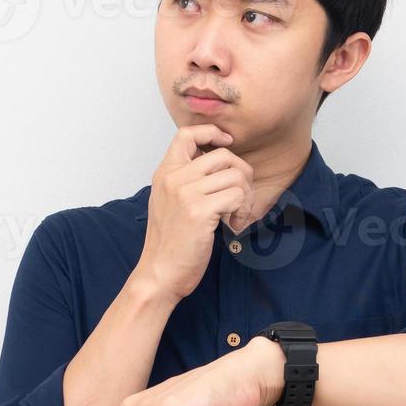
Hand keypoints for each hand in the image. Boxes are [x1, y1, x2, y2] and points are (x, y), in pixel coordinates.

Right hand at [136, 124, 255, 301]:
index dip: (212, 132)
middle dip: (241, 174)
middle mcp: (173, 179)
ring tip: (236, 215)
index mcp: (165, 173)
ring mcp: (185, 194)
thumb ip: (185, 180)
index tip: (227, 143)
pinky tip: (234, 225)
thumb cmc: (169, 242)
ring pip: (235, 176)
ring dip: (245, 197)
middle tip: (239, 198)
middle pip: (223, 155)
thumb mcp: (168, 202)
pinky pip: (237, 196)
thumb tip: (217, 163)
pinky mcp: (199, 211)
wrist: (160, 273)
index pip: (186, 134)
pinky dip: (243, 211)